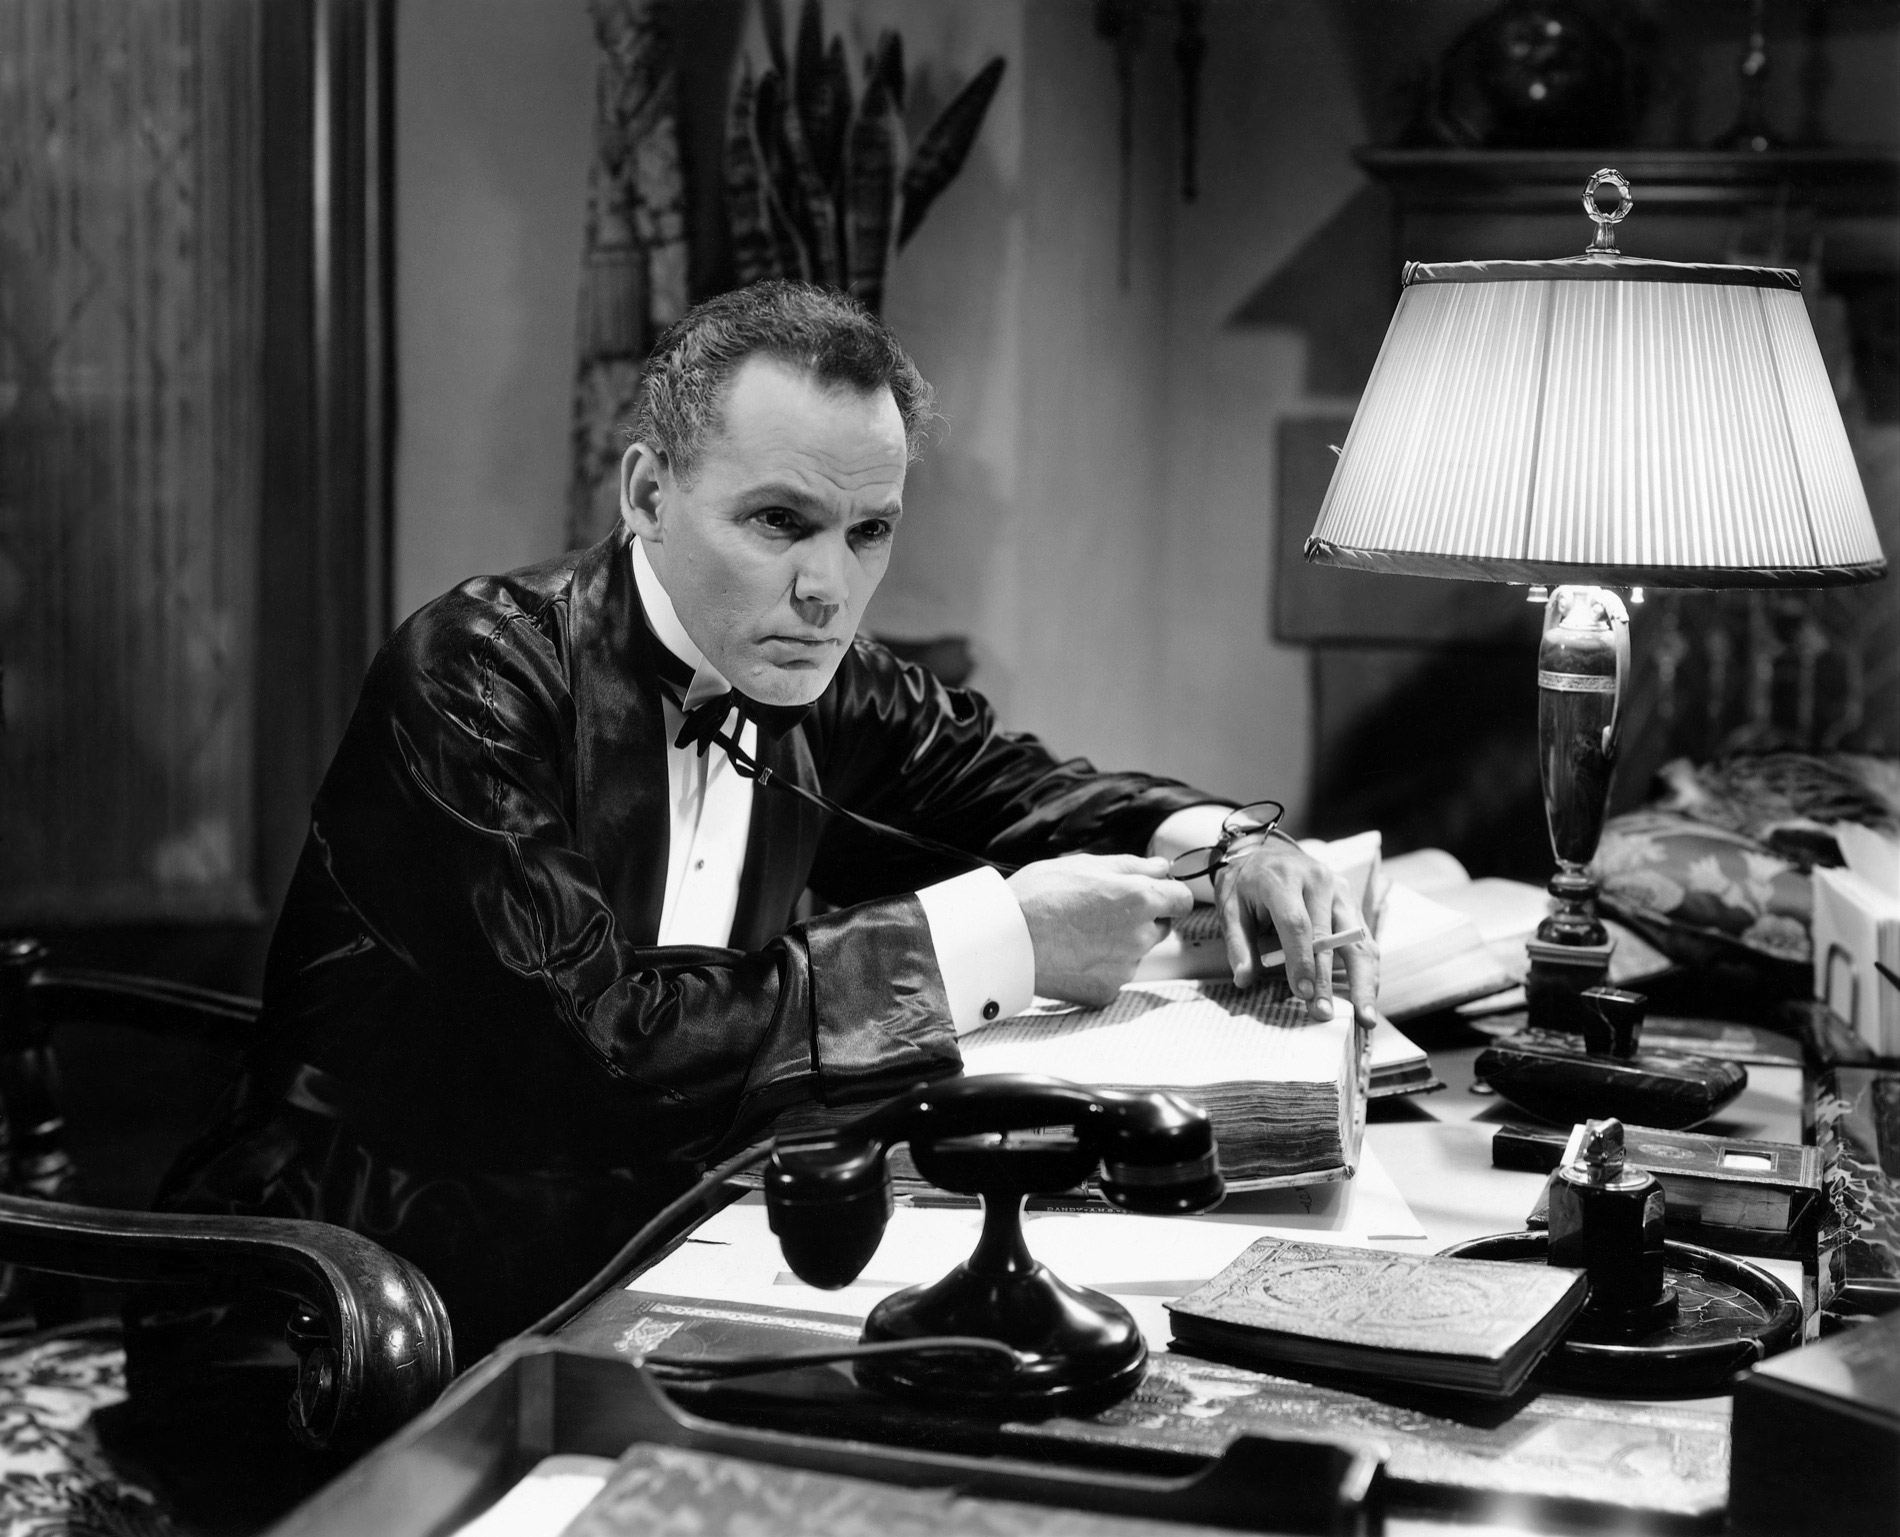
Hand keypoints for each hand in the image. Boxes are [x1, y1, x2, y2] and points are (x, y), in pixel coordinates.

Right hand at [1006, 854, 1194, 1006]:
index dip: (1168, 894)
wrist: (1005, 939)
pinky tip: (1073, 955)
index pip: (1182, 899)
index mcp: (1140, 898)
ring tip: (1079, 933)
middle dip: (1141, 919)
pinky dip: (1100, 968)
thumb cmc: (1040, 894)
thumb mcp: (1085, 864)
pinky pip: (1114, 976)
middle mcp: (1140, 936)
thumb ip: (1131, 866)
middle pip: (1160, 927)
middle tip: (1101, 912)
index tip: (1154, 894)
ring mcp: (1125, 968)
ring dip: (1120, 944)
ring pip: (1136, 953)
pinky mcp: (1107, 991)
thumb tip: (1162, 868)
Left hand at [1214, 837, 1378, 1024]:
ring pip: (1357, 940)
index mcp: (1283, 879)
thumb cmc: (1245, 882)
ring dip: (1363, 980)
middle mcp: (1318, 881)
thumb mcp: (1230, 907)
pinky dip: (1367, 970)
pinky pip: (1362, 938)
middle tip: (1324, 1013)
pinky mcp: (1351, 900)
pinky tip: (1368, 996)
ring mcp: (1340, 889)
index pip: (1297, 924)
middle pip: (1331, 936)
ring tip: (1365, 1015)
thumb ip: (1238, 944)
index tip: (1303, 993)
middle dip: (1329, 980)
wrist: (1264, 849)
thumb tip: (1244, 980)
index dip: (1301, 960)